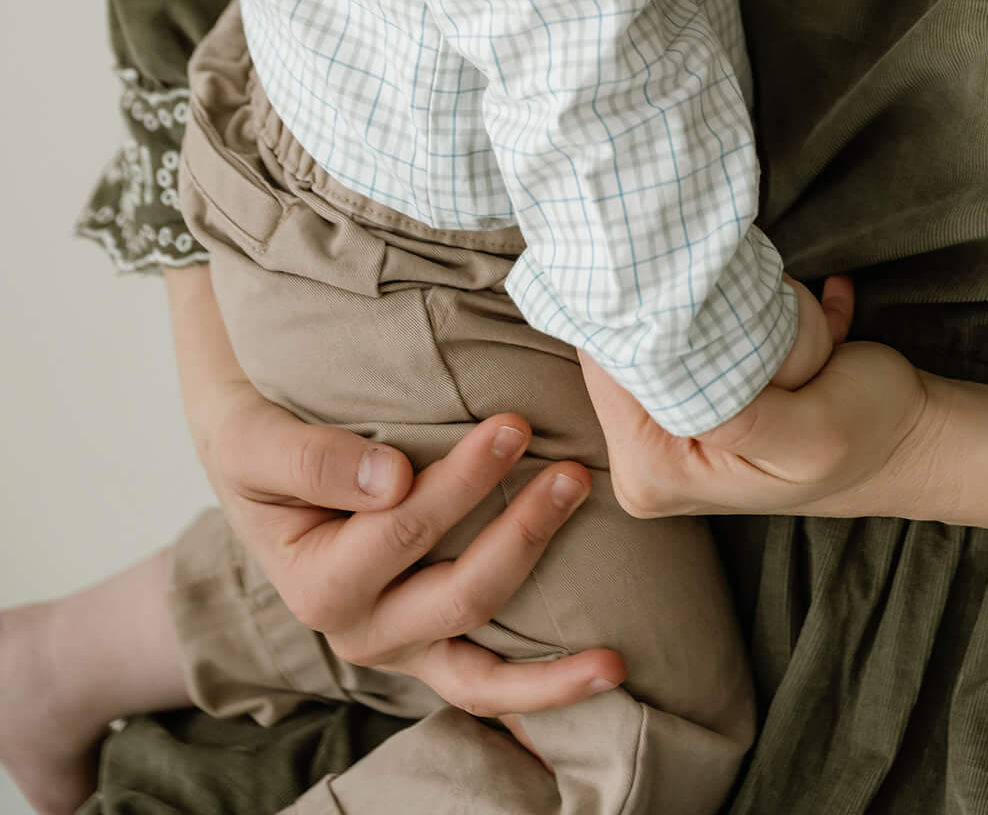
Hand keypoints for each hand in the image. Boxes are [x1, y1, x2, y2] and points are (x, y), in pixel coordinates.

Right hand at [164, 268, 623, 716]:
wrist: (260, 464)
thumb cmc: (261, 446)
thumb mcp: (254, 444)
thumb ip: (313, 460)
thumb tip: (394, 481)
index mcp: (314, 586)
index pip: (402, 532)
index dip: (463, 482)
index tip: (513, 424)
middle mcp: (360, 632)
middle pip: (457, 594)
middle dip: (521, 531)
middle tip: (572, 468)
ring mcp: (402, 648)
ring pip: (482, 667)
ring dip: (550, 641)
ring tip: (605, 603)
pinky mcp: (433, 648)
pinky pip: (489, 685)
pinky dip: (544, 690)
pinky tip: (605, 674)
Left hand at [581, 276, 944, 526]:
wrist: (908, 433)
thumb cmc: (866, 433)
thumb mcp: (807, 431)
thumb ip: (733, 411)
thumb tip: (661, 360)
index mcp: (656, 474)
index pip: (607, 370)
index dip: (643, 313)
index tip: (695, 280)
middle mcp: (648, 458)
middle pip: (628, 345)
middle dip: (688, 309)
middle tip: (760, 310)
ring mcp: (668, 427)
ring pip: (662, 327)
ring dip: (721, 305)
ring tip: (786, 322)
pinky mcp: (695, 396)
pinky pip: (690, 327)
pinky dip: (742, 309)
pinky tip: (801, 324)